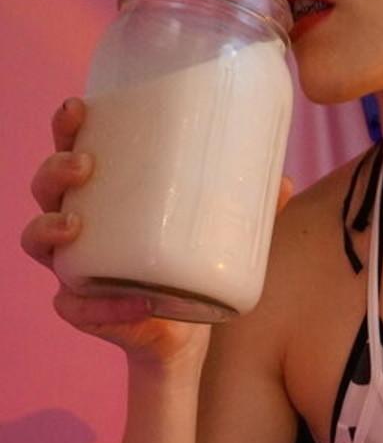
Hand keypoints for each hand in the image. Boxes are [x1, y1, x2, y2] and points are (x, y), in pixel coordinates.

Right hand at [23, 97, 294, 368]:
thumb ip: (248, 211)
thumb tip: (284, 180)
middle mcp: (79, 226)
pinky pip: (74, 306)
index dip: (67, 126)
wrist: (185, 336)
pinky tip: (132, 303)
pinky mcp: (83, 310)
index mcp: (105, 194)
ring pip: (38, 239)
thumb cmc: (192, 268)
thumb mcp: (220, 234)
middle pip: (46, 187)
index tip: (81, 107)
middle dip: (55, 169)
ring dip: (49, 227)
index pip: (73, 148)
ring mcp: (75, 267)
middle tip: (84, 164)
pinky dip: (99, 307)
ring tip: (75, 224)